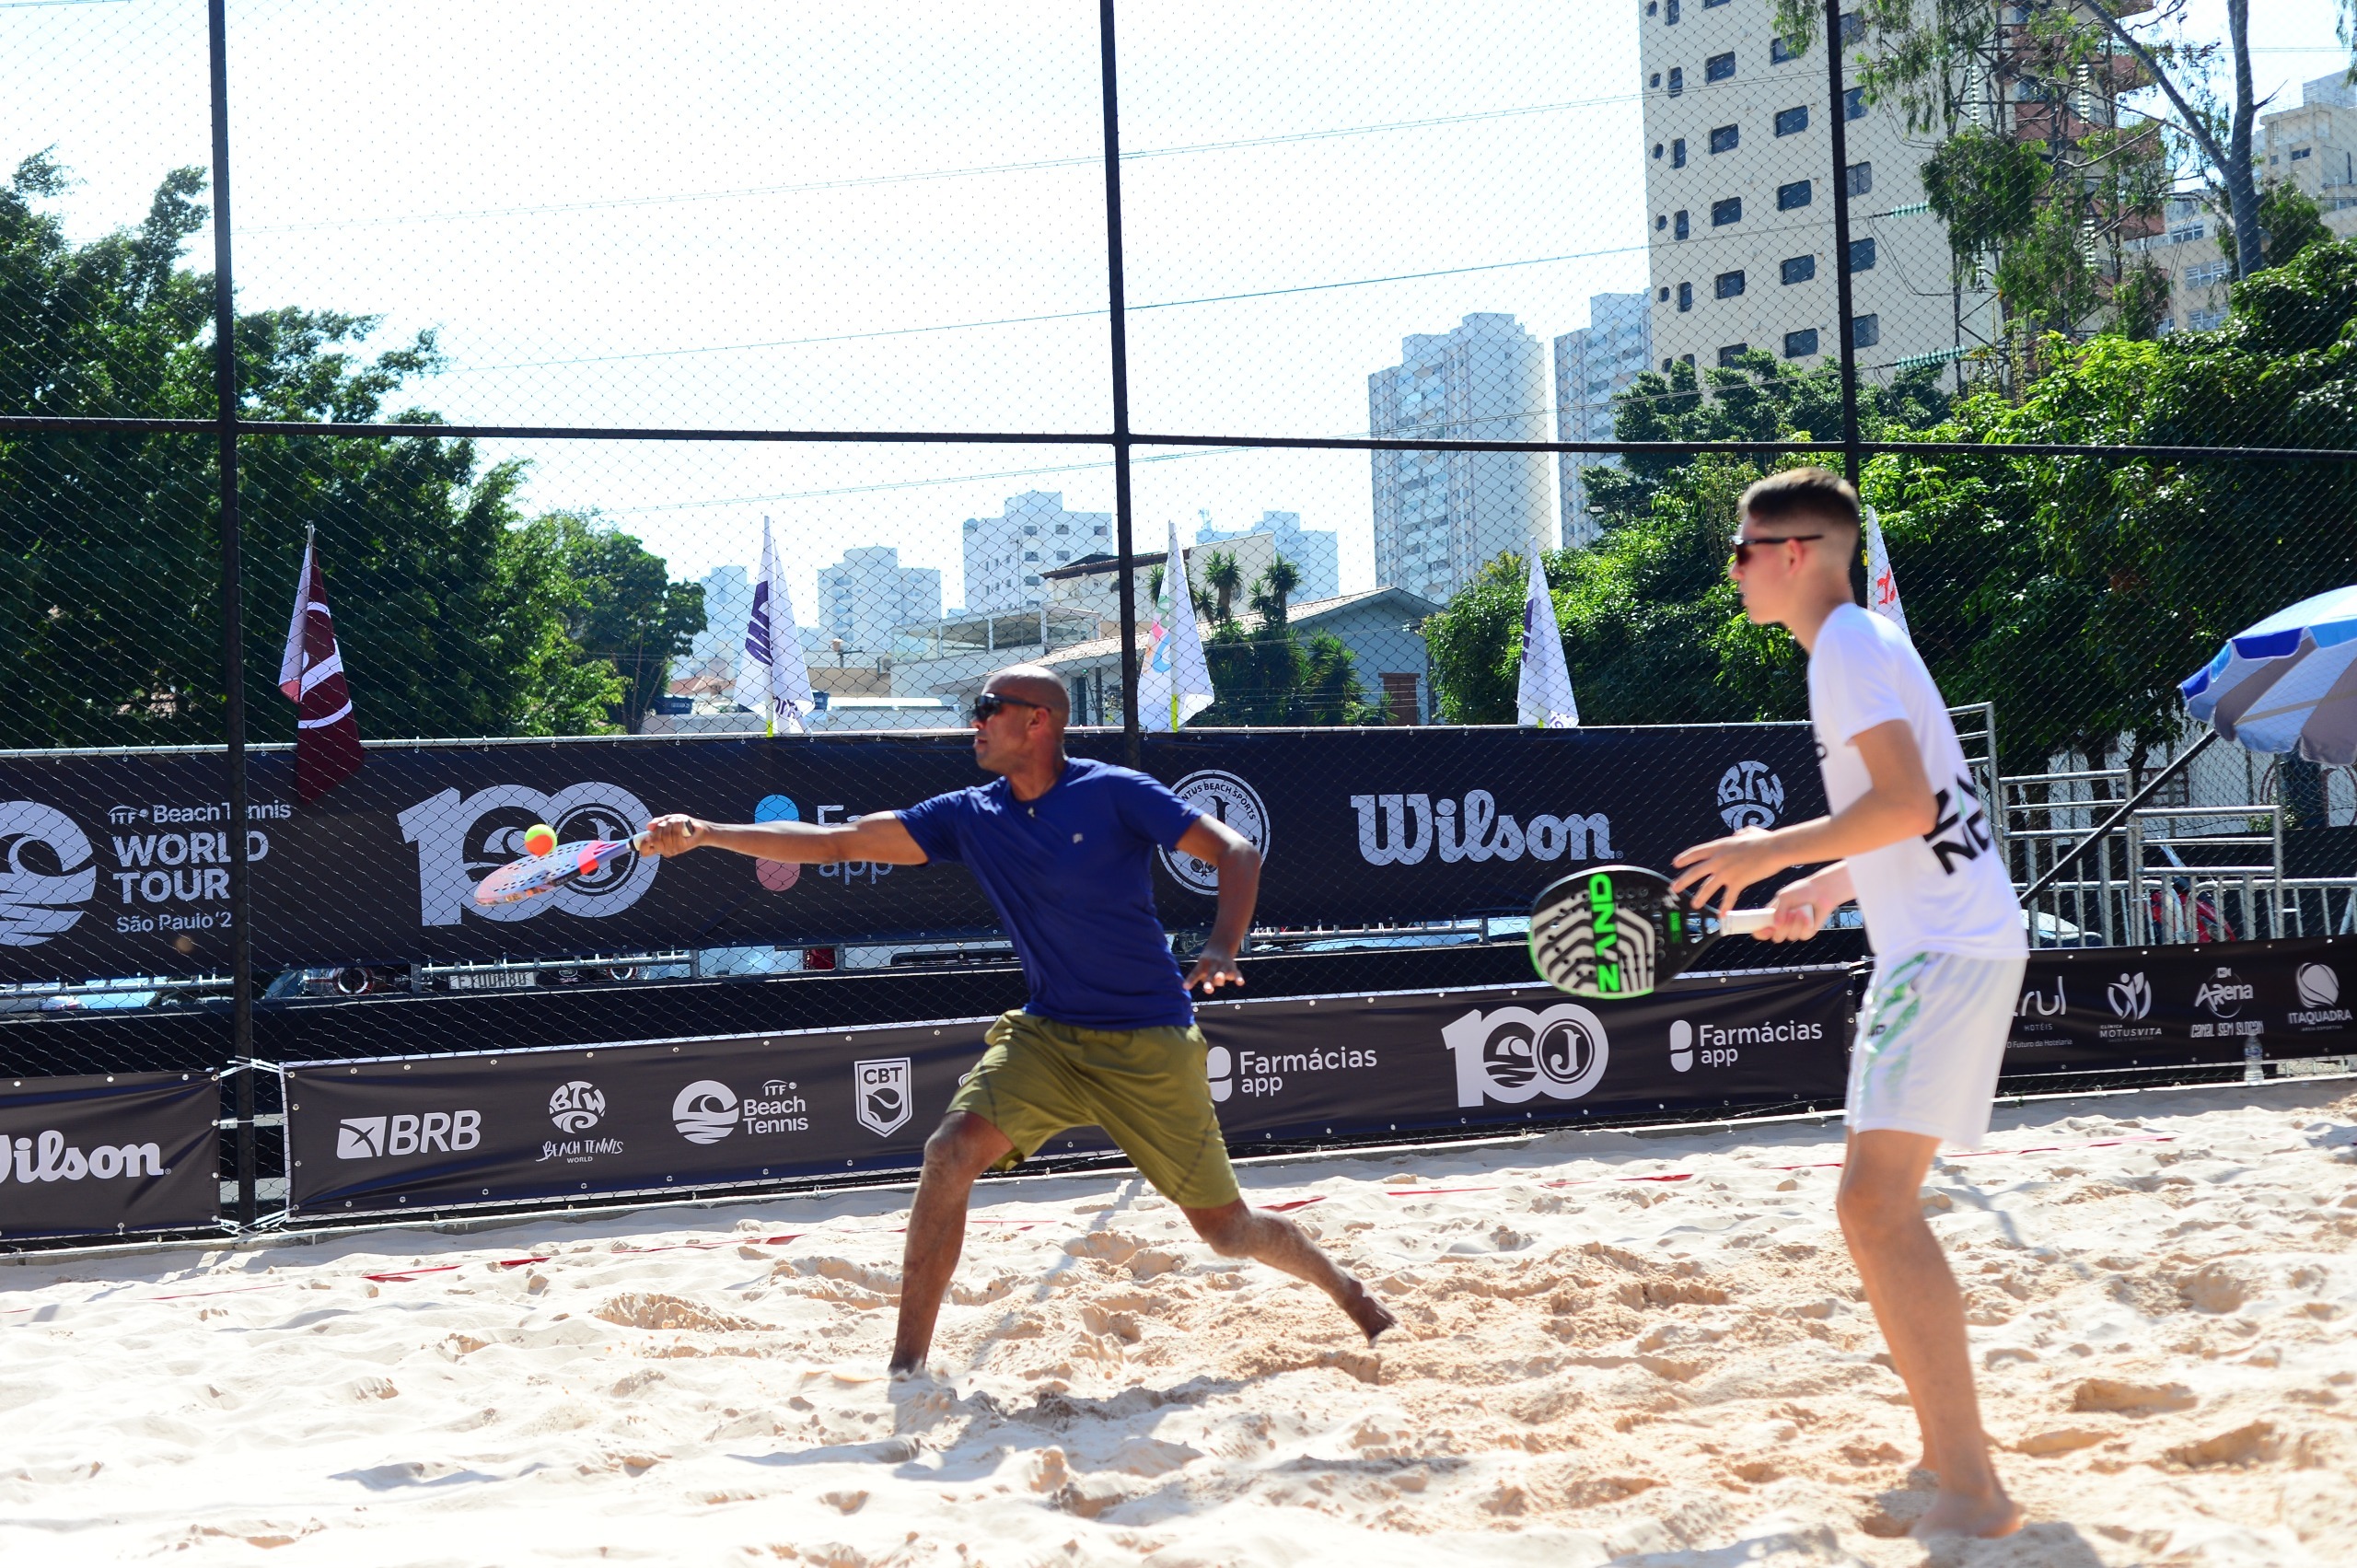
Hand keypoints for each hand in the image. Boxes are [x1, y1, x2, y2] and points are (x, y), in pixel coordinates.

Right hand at [639, 814, 704, 857]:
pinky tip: (681, 821)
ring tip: (676, 820)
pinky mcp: (682, 847)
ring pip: (666, 834)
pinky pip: (676, 833)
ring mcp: (673, 850)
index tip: (648, 835)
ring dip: (671, 823)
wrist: (698, 829)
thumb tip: (648, 827)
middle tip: (667, 822)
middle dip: (660, 826)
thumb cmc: (681, 825)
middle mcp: (665, 851)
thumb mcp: (667, 820)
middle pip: (655, 839)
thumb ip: (657, 823)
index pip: (645, 852)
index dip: (643, 844)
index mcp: (658, 846)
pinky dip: (677, 823)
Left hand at [1184, 948, 1244, 994]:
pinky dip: (1238, 978)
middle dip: (1209, 982)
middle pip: (1211, 975)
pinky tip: (1240, 983)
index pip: (1195, 973)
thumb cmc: (1208, 962)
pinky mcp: (1232, 967)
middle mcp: (1212, 965)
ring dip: (1222, 977)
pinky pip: (1236, 973)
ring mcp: (1223, 966)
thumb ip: (1202, 978)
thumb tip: (1198, 987)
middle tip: (1208, 989)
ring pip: (1223, 973)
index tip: (1185, 987)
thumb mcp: (1202, 966)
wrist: (1221, 944)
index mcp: (1202, 965)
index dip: (1190, 980)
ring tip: (1220, 980)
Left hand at [1669, 826, 1784, 916]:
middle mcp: (1719, 859)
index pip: (1696, 852)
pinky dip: (1724, 907)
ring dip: (1700, 897)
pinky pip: (1728, 897)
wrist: (1775, 849)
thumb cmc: (1765, 840)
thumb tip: (1737, 834)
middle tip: (1674, 888)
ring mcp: (1726, 871)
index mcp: (1719, 846)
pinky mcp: (1737, 881)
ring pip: (1707, 887)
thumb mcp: (1748, 832)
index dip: (1685, 858)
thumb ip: (1739, 834)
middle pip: (1695, 871)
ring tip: (1695, 905)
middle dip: (1683, 881)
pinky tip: (1721, 915)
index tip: (1676, 863)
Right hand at [1761, 879, 1826, 941]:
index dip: (1761, 933)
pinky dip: (1805, 925)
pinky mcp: (1807, 932)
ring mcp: (1794, 930)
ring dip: (1796, 923)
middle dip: (1783, 928)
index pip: (1761, 930)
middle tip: (1789, 914)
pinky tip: (1808, 916)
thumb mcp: (1785, 897)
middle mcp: (1782, 925)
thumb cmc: (1801, 891)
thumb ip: (1778, 911)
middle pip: (1776, 937)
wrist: (1820, 891)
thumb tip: (1775, 926)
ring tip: (1800, 910)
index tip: (1767, 929)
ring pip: (1791, 936)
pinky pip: (1803, 935)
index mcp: (1772, 917)